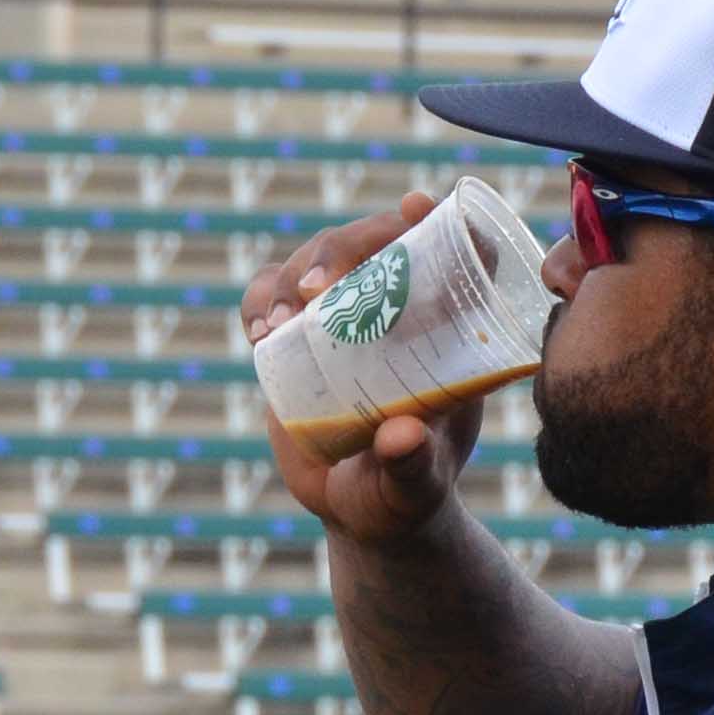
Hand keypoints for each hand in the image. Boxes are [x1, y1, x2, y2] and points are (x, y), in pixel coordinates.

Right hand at [245, 189, 486, 544]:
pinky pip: (270, 294)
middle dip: (343, 248)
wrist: (357, 506)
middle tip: (317, 290)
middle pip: (374, 242)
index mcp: (446, 331)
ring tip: (280, 324)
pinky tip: (260, 332)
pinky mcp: (296, 333)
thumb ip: (412, 466)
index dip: (440, 222)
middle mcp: (396, 309)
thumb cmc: (403, 494)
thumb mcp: (414, 485)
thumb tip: (402, 437)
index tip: (413, 208)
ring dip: (296, 274)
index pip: (454, 256)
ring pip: (318, 257)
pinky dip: (260, 301)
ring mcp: (342, 315)